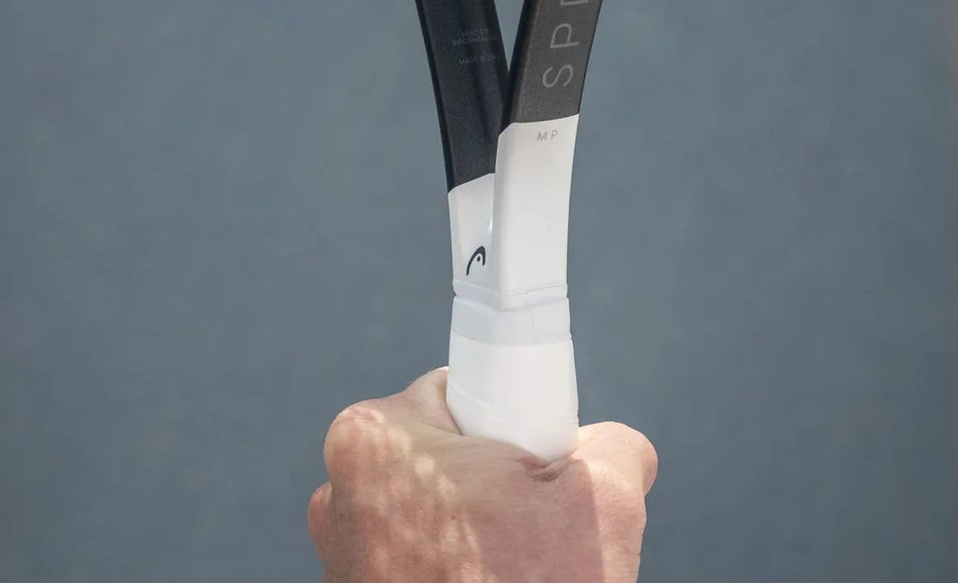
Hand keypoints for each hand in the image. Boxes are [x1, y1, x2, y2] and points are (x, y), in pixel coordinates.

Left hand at [308, 369, 657, 581]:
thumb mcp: (600, 503)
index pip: (456, 392)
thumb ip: (615, 447)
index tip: (537, 461)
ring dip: (473, 534)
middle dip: (492, 484)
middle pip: (442, 454)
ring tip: (515, 570)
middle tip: (536, 525)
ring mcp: (341, 556)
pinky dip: (451, 573)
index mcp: (376, 437)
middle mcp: (340, 491)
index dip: (507, 422)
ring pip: (431, 515)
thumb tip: (617, 447)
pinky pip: (415, 563)